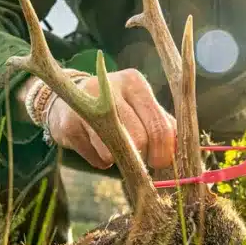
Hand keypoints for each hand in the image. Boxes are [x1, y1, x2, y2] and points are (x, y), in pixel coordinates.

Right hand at [46, 69, 176, 170]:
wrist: (67, 101)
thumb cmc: (117, 108)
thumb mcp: (141, 107)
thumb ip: (163, 125)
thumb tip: (178, 150)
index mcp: (134, 82)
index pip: (158, 124)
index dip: (164, 151)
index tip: (160, 161)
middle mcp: (109, 88)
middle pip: (138, 139)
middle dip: (141, 156)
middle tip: (137, 156)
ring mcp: (86, 105)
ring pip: (114, 152)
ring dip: (118, 159)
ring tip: (113, 146)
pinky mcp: (68, 125)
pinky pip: (96, 160)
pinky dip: (100, 161)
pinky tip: (95, 145)